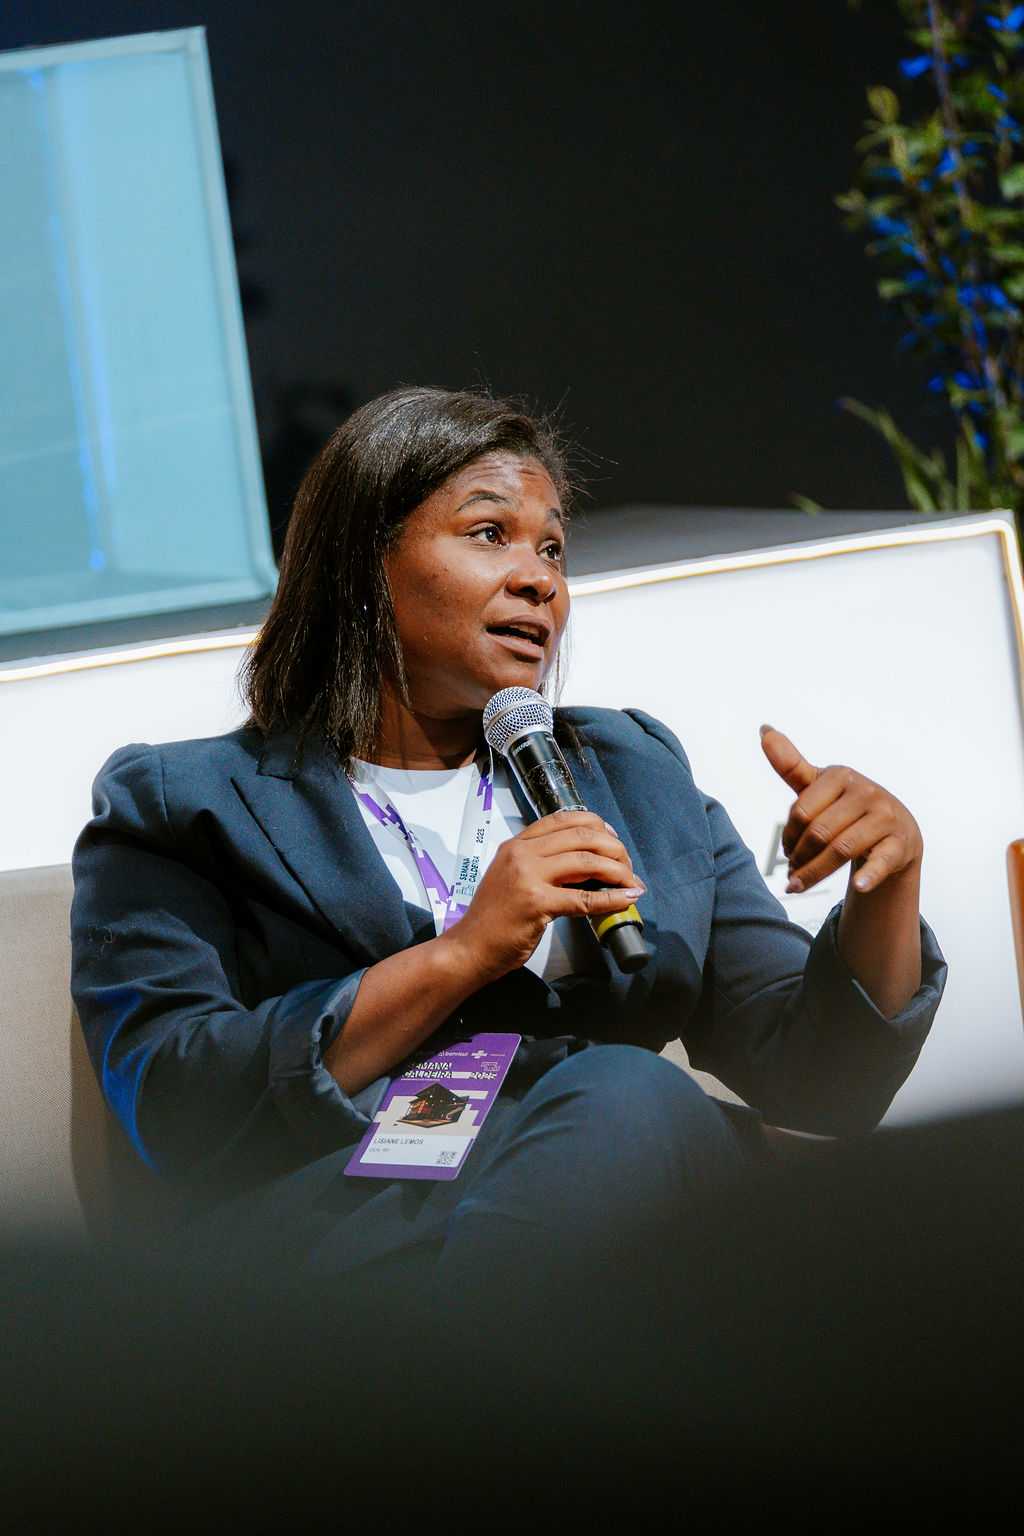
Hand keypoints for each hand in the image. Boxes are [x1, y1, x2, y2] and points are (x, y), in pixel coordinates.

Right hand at [441, 811, 644, 983]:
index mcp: (517, 844)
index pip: (564, 818)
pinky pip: (584, 898)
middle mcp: (521, 854)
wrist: (469, 948)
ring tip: (632, 883)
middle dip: (614, 848)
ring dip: (618, 871)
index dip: (596, 825)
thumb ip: (541, 866)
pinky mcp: (536, 903)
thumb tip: (587, 866)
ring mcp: (527, 877)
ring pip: (587, 861)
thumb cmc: (492, 919)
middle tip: (627, 866)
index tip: (612, 839)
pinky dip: (611, 898)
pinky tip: (626, 899)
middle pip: (582, 836)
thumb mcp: (512, 878)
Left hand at [760, 725, 921, 895]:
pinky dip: (869, 875)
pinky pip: (882, 861)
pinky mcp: (900, 844)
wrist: (896, 829)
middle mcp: (866, 792)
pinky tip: (858, 886)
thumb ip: (791, 765)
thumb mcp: (820, 786)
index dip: (788, 836)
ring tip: (797, 886)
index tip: (787, 850)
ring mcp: (885, 818)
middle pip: (819, 833)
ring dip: (814, 873)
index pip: (801, 812)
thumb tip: (764, 729)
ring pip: (841, 850)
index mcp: (841, 776)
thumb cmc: (848, 807)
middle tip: (791, 872)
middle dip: (799, 857)